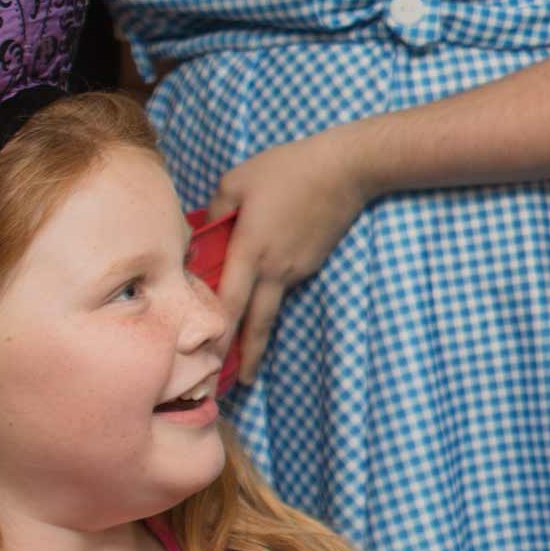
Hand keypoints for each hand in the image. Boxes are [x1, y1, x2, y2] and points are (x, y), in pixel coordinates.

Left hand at [209, 130, 372, 379]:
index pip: (230, 303)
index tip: (210, 359)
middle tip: (242, 382)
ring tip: (248, 333)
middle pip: (261, 322)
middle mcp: (276, 268)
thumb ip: (215, 210)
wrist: (346, 168)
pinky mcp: (314, 259)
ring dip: (261, 319)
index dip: (219, 334)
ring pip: (274, 299)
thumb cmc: (287, 169)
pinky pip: (287, 278)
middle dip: (251, 355)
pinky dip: (276, 283)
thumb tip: (204, 231)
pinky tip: (272, 267)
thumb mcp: (237, 181)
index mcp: (251, 251)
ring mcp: (299, 267)